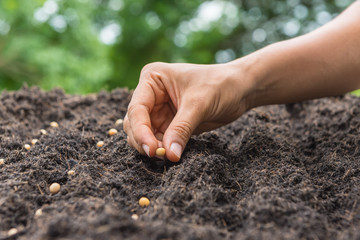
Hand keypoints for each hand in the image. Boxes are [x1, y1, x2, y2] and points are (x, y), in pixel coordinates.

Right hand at [123, 61, 252, 161]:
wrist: (240, 90)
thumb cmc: (220, 85)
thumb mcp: (199, 104)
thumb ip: (181, 129)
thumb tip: (168, 155)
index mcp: (152, 79)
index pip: (137, 109)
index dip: (141, 131)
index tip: (152, 150)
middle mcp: (151, 94)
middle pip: (135, 123)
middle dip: (144, 141)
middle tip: (160, 155)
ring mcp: (159, 110)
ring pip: (143, 134)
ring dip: (151, 147)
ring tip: (167, 156)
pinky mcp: (169, 124)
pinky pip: (158, 140)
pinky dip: (162, 149)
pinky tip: (171, 154)